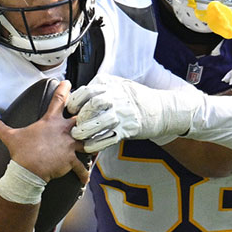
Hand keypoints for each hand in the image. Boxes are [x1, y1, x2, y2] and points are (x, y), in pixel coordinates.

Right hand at [0, 80, 88, 183]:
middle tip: (93, 114)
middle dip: (87, 116)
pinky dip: (83, 173)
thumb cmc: (22, 151)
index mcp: (50, 121)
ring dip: (92, 144)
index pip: (58, 100)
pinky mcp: (70, 160)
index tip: (68, 83)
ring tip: (97, 146)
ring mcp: (69, 145)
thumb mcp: (10, 137)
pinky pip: (80, 167)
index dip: (64, 89)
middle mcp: (63, 131)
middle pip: (81, 119)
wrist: (29, 169)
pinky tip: (85, 178)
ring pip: (87, 142)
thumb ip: (2, 128)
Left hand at [67, 74, 198, 152]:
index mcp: (110, 84)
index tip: (70, 110)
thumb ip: (100, 89)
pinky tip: (89, 147)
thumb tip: (78, 95)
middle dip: (80, 116)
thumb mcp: (118, 85)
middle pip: (92, 105)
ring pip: (99, 121)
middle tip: (73, 125)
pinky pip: (108, 137)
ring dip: (86, 130)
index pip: (85, 91)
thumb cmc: (136, 98)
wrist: (161, 109)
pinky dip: (96, 143)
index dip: (75, 102)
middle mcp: (116, 97)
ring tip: (78, 136)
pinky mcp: (128, 128)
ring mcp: (123, 112)